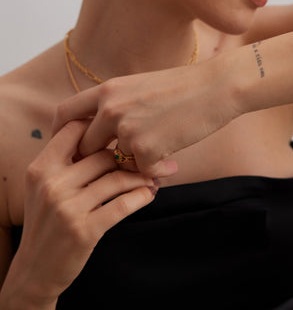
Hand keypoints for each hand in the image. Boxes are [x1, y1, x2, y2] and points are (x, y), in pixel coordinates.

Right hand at [7, 120, 156, 305]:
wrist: (35, 269)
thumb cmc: (47, 220)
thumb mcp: (45, 186)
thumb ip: (67, 160)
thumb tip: (107, 130)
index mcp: (41, 168)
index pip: (75, 128)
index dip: (100, 124)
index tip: (122, 129)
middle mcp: (52, 183)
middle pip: (103, 154)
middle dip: (130, 154)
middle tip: (152, 155)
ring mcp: (67, 207)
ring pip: (117, 178)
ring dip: (142, 176)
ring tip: (154, 176)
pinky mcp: (84, 230)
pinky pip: (123, 204)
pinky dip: (141, 196)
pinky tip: (149, 194)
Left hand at [53, 58, 238, 177]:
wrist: (216, 87)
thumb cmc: (184, 86)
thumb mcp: (140, 87)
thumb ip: (117, 105)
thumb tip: (102, 128)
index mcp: (108, 90)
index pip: (66, 114)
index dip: (62, 135)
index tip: (69, 149)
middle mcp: (111, 108)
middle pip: (85, 147)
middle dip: (97, 161)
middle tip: (112, 168)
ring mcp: (127, 129)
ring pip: (115, 163)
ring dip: (132, 167)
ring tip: (155, 162)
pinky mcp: (146, 149)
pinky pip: (141, 172)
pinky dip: (155, 171)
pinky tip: (171, 162)